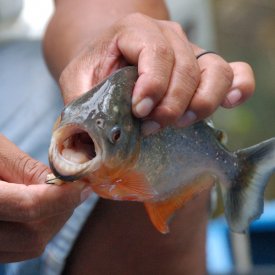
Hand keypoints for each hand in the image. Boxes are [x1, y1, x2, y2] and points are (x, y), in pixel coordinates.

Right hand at [0, 134, 91, 261]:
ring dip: (54, 219)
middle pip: (34, 235)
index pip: (29, 207)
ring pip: (31, 245)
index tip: (84, 186)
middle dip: (62, 209)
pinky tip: (41, 206)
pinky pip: (23, 248)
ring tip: (56, 194)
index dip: (63, 197)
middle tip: (74, 187)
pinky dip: (39, 227)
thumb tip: (66, 181)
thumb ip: (29, 169)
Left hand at [58, 13, 254, 133]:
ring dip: (201, 104)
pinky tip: (228, 103)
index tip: (141, 112)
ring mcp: (189, 51)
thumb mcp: (79, 83)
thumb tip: (84, 149)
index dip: (153, 85)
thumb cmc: (96, 70)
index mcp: (134, 31)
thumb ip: (81, 108)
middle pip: (186, 68)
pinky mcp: (203, 68)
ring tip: (179, 123)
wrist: (110, 60)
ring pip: (215, 71)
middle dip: (171, 105)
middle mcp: (168, 36)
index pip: (155, 52)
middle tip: (151, 127)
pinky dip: (237, 88)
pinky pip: (234, 72)